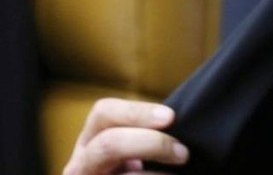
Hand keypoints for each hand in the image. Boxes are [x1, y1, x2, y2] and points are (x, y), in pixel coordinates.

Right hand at [63, 99, 188, 174]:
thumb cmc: (138, 170)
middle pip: (109, 143)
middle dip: (152, 143)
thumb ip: (146, 134)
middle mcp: (81, 164)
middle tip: (183, 153)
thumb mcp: (134, 149)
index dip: (137, 112)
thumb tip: (178, 121)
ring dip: (157, 174)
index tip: (171, 117)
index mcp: (90, 141)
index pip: (104, 112)